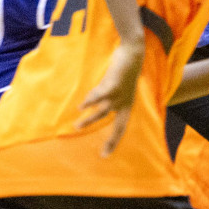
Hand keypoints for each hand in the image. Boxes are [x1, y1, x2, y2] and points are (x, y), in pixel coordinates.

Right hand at [76, 40, 144, 154]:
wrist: (132, 54)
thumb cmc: (124, 71)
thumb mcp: (121, 88)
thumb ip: (111, 98)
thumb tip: (95, 107)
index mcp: (128, 105)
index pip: (122, 128)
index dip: (115, 141)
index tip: (106, 155)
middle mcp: (125, 103)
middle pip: (118, 127)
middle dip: (110, 141)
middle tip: (102, 154)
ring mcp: (119, 95)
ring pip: (102, 113)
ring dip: (89, 120)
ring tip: (76, 126)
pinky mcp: (112, 85)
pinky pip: (97, 97)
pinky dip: (89, 102)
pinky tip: (81, 106)